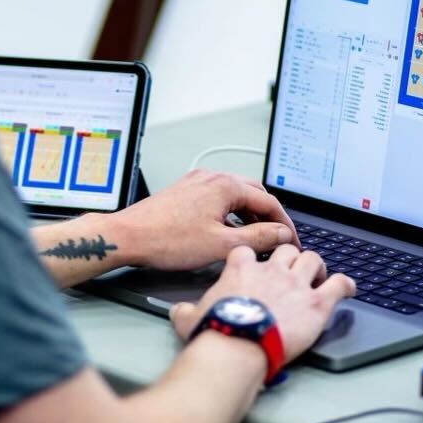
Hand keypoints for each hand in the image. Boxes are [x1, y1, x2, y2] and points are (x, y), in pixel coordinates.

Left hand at [112, 169, 299, 270]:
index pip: (269, 202)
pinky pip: (218, 198)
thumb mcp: (221, 244)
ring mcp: (197, 182)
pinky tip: (228, 232)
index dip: (285, 225)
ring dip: (250, 216)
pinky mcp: (185, 191)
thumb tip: (281, 234)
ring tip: (256, 239)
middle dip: (269, 217)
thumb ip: (258, 238)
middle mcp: (212, 177)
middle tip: (279, 240)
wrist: (129, 236)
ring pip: (235, 196)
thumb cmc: (167, 240)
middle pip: (254, 194)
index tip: (293, 242)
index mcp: (225, 185)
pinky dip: (230, 214)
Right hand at [170, 244, 355, 362]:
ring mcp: (295, 284)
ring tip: (317, 276)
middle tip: (291, 269)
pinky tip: (348, 287)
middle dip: (290, 256)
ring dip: (316, 266)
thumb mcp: (189, 317)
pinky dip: (346, 284)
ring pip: (312, 258)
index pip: (248, 249)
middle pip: (286, 249)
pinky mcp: (316, 304)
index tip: (255, 263)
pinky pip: (338, 285)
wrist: (238, 346)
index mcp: (240, 268)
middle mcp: (270, 270)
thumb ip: (187, 310)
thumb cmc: (215, 331)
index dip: (253, 256)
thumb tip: (179, 312)